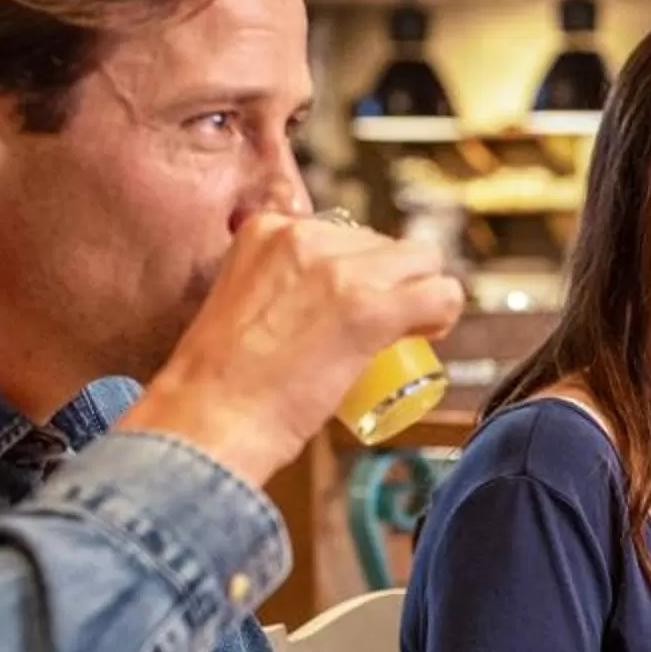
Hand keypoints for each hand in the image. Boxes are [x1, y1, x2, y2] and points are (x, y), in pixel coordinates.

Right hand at [121, 212, 466, 484]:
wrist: (206, 421)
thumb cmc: (217, 384)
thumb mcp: (236, 303)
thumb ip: (268, 285)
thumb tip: (312, 300)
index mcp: (266, 230)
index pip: (343, 233)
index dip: (361, 268)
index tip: (355, 300)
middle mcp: (303, 238)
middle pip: (384, 244)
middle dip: (392, 281)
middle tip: (385, 323)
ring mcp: (338, 272)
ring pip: (421, 261)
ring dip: (423, 294)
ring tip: (410, 330)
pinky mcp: (368, 310)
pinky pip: (439, 294)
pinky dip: (444, 312)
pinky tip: (432, 333)